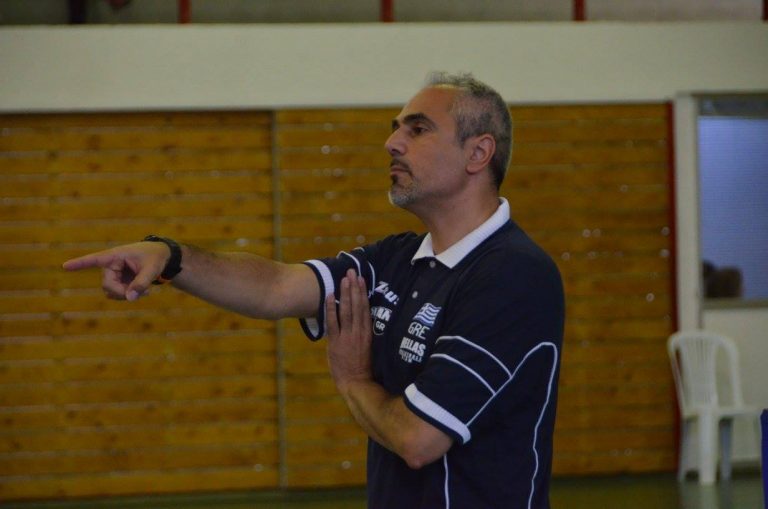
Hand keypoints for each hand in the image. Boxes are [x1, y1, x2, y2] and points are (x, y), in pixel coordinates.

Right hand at [62, 242, 169, 300]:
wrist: (162, 257)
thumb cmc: (156, 258)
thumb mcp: (152, 270)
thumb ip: (141, 284)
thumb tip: (129, 299)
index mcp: (116, 255)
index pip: (95, 259)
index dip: (80, 263)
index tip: (65, 266)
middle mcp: (111, 265)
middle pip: (107, 285)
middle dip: (123, 292)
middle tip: (144, 293)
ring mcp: (113, 274)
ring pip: (111, 292)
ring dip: (126, 295)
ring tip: (147, 291)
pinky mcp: (118, 281)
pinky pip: (117, 294)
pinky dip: (128, 295)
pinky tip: (143, 292)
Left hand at [325, 269, 372, 391]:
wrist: (356, 383)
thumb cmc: (362, 367)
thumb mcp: (367, 348)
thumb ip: (362, 333)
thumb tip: (359, 320)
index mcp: (368, 332)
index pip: (366, 308)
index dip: (363, 293)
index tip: (362, 279)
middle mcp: (359, 331)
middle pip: (357, 305)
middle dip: (354, 287)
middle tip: (353, 271)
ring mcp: (347, 336)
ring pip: (346, 310)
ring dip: (345, 293)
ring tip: (344, 279)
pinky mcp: (336, 342)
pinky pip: (333, 322)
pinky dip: (331, 308)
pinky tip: (330, 296)